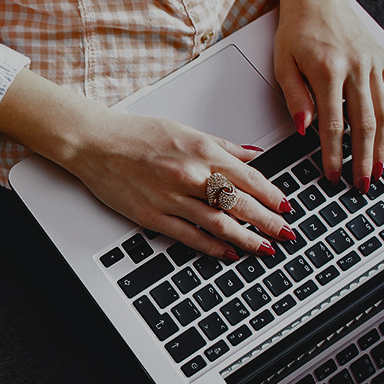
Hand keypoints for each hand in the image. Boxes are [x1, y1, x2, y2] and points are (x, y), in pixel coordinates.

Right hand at [0, 69, 294, 258]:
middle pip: (239, 203)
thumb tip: (252, 155)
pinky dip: (213, 246)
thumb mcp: (185, 130)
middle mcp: (190, 174)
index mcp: (201, 150)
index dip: (272, 195)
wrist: (95, 143)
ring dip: (247, 238)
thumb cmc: (136, 134)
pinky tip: (229, 253)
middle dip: (268, 222)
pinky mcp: (153, 216)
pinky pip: (190, 236)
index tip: (286, 207)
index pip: (248, 177)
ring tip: (265, 249)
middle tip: (287, 234)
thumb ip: (222, 146)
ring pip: (219, 223)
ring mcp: (172, 198)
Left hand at [274, 0, 383, 192]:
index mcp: (328, 70)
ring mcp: (373, 63)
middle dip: (364, 159)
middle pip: (364, 124)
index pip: (333, 124)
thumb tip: (304, 129)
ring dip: (383, 146)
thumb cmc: (297, 29)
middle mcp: (356, 67)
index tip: (333, 174)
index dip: (334, 154)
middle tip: (363, 183)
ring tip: (379, 169)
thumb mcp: (283, 63)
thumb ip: (295, 97)